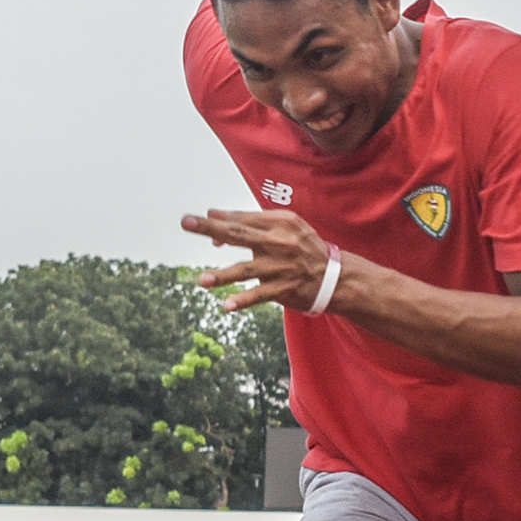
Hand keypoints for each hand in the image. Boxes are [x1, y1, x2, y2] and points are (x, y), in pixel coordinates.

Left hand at [179, 208, 333, 312]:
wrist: (334, 277)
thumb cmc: (303, 248)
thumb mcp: (286, 226)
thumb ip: (252, 220)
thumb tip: (214, 214)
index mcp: (280, 222)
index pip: (242, 219)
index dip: (219, 221)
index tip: (197, 221)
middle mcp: (279, 242)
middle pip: (239, 233)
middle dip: (210, 228)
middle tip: (186, 222)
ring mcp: (280, 267)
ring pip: (246, 269)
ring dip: (223, 275)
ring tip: (202, 281)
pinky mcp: (283, 289)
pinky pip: (259, 295)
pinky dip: (243, 300)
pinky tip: (227, 306)